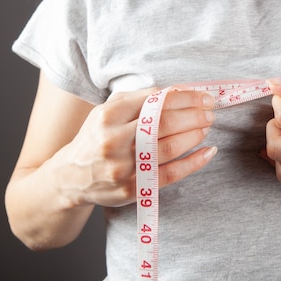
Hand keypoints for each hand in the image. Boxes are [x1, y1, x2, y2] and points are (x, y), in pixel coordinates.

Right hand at [65, 88, 216, 206]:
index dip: (184, 97)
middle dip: (194, 115)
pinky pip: (171, 174)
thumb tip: (179, 91)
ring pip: (170, 147)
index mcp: (108, 116)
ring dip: (195, 135)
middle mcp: (114, 140)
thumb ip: (140, 99)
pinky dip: (194, 162)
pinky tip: (207, 152)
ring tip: (207, 126)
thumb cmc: (97, 137)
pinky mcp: (132, 189)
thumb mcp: (108, 111)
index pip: (155, 101)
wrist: (71, 177)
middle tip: (210, 111)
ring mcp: (123, 167)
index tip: (203, 96)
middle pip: (165, 123)